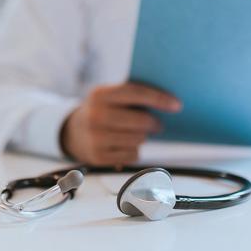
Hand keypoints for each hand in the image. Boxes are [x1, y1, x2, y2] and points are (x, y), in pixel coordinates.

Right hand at [60, 83, 181, 164]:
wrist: (73, 132)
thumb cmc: (103, 110)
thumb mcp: (110, 95)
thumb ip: (133, 94)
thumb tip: (169, 101)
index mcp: (100, 94)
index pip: (136, 94)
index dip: (159, 99)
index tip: (177, 105)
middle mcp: (95, 115)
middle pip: (140, 121)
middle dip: (154, 123)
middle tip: (158, 125)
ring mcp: (95, 138)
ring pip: (138, 139)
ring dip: (142, 137)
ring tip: (134, 133)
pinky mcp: (98, 157)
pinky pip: (132, 155)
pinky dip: (134, 150)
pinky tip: (124, 144)